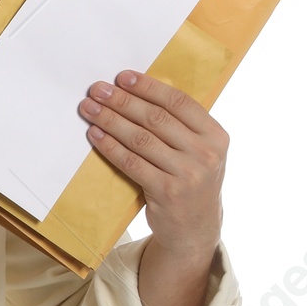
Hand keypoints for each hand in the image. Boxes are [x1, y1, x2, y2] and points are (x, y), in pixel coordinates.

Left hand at [77, 69, 226, 254]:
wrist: (196, 228)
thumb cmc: (191, 181)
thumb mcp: (200, 151)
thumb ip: (181, 126)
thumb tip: (139, 93)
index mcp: (216, 135)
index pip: (179, 102)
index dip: (149, 87)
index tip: (123, 77)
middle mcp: (205, 153)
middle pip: (156, 118)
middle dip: (122, 101)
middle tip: (97, 90)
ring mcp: (187, 174)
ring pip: (140, 139)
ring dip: (110, 120)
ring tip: (90, 109)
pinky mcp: (166, 192)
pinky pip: (131, 163)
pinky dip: (110, 146)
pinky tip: (95, 135)